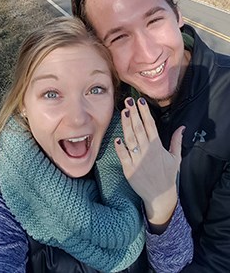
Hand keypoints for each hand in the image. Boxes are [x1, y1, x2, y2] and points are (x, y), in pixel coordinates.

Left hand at [115, 97, 184, 227]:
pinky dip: (120, 148)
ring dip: (126, 124)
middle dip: (133, 113)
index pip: (150, 125)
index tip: (140, 101)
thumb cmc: (168, 177)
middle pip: (139, 128)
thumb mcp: (175, 159)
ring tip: (123, 112)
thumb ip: (176, 141)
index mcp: (157, 147)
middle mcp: (147, 151)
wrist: (160, 198)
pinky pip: (123, 156)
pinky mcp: (129, 169)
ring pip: (130, 138)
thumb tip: (182, 127)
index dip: (145, 112)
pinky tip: (117, 138)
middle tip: (128, 100)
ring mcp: (137, 160)